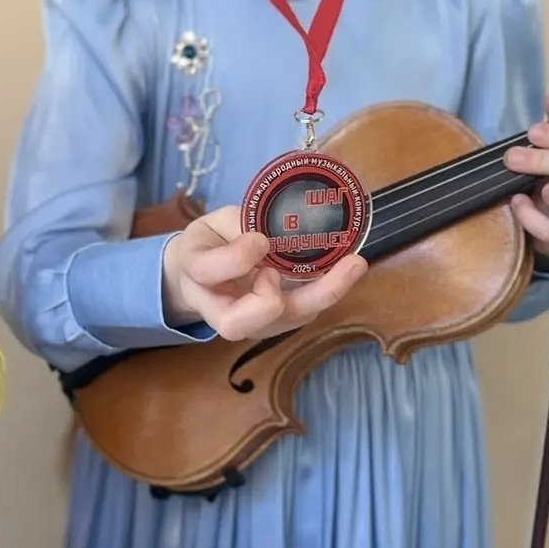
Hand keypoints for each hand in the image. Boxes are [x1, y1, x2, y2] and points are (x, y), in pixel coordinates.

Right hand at [161, 206, 367, 340]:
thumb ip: (237, 225)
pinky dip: (326, 293)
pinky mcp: (276, 324)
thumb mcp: (214, 223)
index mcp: (195, 274)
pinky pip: (303, 315)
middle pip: (237, 322)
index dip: (236, 257)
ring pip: (279, 324)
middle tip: (282, 270)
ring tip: (353, 264)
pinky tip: (349, 268)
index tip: (258, 239)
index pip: (206, 271)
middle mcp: (218, 309)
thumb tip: (274, 231)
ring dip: (318, 296)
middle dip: (266, 300)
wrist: (200, 278)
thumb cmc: (210, 245)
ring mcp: (249, 323)